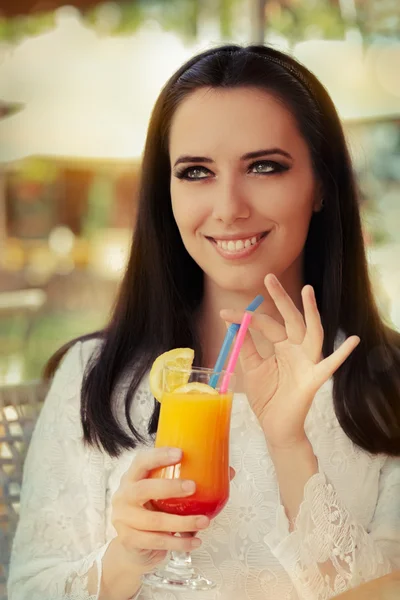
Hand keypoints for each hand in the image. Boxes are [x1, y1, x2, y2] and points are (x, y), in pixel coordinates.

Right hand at [111, 447, 234, 571]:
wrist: (132, 548)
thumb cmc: (153, 512)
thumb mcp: (163, 495)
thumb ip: (188, 483)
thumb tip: (228, 472)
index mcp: (132, 477)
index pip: (141, 461)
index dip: (159, 456)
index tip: (180, 453)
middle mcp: (124, 496)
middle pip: (143, 489)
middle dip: (169, 487)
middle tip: (193, 487)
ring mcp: (124, 519)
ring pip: (155, 521)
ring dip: (183, 522)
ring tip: (204, 522)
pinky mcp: (129, 540)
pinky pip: (157, 541)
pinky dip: (179, 543)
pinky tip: (195, 542)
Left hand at [221, 274, 359, 450]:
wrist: (274, 427)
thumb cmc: (267, 398)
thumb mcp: (251, 369)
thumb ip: (246, 347)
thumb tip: (232, 324)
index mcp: (281, 346)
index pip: (265, 324)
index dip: (245, 318)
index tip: (224, 313)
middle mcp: (296, 350)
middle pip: (290, 319)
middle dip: (281, 298)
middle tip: (269, 277)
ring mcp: (307, 362)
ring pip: (312, 332)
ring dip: (311, 311)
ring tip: (307, 290)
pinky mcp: (314, 379)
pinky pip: (330, 365)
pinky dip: (342, 354)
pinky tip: (353, 341)